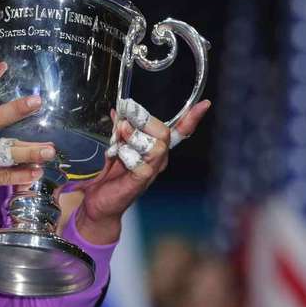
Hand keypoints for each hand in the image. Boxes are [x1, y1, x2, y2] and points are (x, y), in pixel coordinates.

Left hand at [74, 99, 210, 243]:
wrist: (101, 202)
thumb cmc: (112, 174)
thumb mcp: (116, 144)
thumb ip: (120, 128)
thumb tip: (117, 111)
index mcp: (155, 147)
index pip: (178, 131)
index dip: (191, 118)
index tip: (204, 104)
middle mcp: (158, 159)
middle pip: (164, 133)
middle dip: (143, 120)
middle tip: (125, 116)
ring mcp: (152, 170)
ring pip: (155, 147)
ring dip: (132, 137)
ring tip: (118, 138)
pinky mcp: (141, 180)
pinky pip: (140, 164)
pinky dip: (126, 155)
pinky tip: (116, 156)